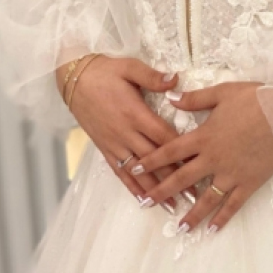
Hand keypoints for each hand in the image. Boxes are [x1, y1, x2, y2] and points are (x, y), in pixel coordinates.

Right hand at [59, 56, 187, 211]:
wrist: (74, 80)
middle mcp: (125, 132)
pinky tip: (142, 199)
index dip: (181, 151)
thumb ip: (153, 77)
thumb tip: (176, 80)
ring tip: (172, 205)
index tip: (198, 164)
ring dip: (155, 189)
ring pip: (138, 172)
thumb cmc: (104, 71)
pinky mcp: (104, 148)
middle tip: (194, 195)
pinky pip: (119, 172)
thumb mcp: (129, 67)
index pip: (163, 136)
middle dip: (174, 178)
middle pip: (154, 159)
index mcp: (135, 113)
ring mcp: (114, 143)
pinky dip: (131, 187)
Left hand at [130, 81, 272, 233]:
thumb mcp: (221, 93)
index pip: (170, 151)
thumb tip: (170, 98)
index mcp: (203, 137)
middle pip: (181, 179)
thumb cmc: (254, 99)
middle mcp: (213, 159)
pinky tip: (213, 230)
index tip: (133, 168)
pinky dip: (222, 218)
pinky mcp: (249, 182)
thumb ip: (194, 99)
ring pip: (206, 198)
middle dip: (161, 192)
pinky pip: (233, 205)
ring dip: (191, 214)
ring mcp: (231, 174)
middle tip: (145, 204)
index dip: (150, 160)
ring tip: (179, 228)